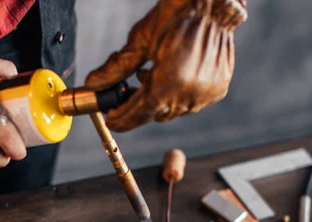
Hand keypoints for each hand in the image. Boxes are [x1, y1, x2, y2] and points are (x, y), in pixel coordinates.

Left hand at [85, 0, 246, 131]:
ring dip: (159, 102)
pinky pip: (191, 103)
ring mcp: (206, 94)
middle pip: (156, 114)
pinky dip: (178, 96)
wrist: (214, 4)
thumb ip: (117, 68)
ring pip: (174, 111)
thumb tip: (94, 84)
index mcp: (170, 81)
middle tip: (125, 95)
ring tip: (150, 78)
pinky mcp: (217, 90)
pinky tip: (171, 77)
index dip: (123, 119)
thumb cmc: (178, 13)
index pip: (140, 113)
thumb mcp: (141, 40)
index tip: (111, 120)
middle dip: (139, 108)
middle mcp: (190, 93)